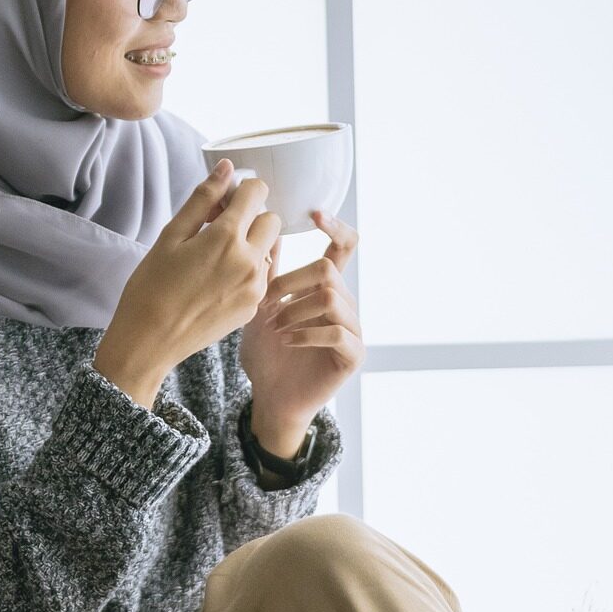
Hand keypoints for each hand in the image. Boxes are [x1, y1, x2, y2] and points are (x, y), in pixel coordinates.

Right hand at [94, 159, 281, 407]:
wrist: (149, 342)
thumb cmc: (151, 286)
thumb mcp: (171, 236)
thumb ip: (203, 199)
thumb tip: (226, 168)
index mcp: (227, 237)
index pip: (257, 192)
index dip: (241, 190)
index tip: (224, 201)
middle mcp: (250, 261)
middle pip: (271, 220)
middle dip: (252, 217)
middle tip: (219, 229)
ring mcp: (256, 287)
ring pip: (270, 249)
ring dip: (252, 245)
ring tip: (216, 259)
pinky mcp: (255, 307)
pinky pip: (263, 276)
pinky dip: (248, 271)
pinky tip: (218, 282)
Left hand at [239, 208, 362, 455]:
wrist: (269, 398)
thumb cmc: (265, 353)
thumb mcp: (259, 306)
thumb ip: (268, 272)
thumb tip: (266, 228)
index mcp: (326, 288)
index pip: (343, 247)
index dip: (335, 226)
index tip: (315, 213)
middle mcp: (344, 304)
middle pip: (329, 270)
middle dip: (292, 281)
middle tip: (266, 301)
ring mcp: (352, 330)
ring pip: (332, 297)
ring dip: (296, 309)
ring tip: (275, 326)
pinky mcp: (352, 355)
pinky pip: (338, 332)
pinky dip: (308, 333)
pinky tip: (287, 341)